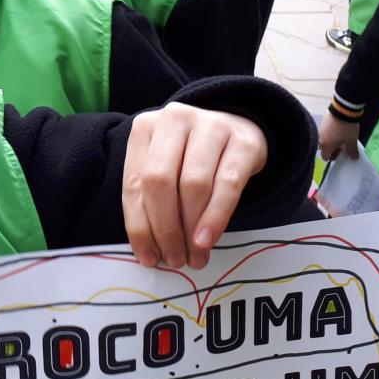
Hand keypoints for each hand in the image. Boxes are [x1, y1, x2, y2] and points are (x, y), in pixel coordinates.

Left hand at [122, 103, 266, 269]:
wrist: (237, 130)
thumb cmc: (191, 156)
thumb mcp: (164, 168)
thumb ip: (152, 200)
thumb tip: (148, 250)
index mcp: (146, 126)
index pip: (134, 182)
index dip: (139, 226)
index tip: (147, 258)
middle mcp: (175, 119)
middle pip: (160, 181)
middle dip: (165, 228)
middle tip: (173, 259)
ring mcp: (211, 126)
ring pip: (194, 185)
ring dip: (191, 228)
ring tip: (193, 256)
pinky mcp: (244, 141)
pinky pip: (228, 185)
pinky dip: (215, 217)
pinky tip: (207, 240)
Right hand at [318, 112, 360, 160]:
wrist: (343, 110)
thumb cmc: (346, 128)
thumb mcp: (352, 141)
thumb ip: (352, 151)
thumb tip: (354, 157)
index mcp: (326, 145)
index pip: (325, 157)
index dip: (334, 157)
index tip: (342, 151)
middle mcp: (320, 138)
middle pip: (325, 148)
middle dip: (333, 148)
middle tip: (343, 143)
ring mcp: (320, 129)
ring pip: (325, 139)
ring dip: (332, 139)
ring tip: (342, 134)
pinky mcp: (322, 121)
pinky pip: (325, 131)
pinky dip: (331, 132)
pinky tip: (339, 127)